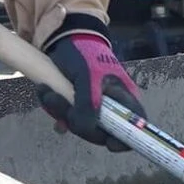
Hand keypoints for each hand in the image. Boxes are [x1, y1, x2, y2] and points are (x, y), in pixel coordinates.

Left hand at [37, 27, 144, 150]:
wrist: (64, 40)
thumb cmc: (84, 53)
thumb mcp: (88, 75)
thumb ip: (89, 103)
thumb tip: (86, 128)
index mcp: (125, 98)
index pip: (136, 126)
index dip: (127, 139)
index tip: (109, 143)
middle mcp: (112, 107)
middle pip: (102, 133)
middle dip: (79, 122)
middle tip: (61, 104)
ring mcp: (94, 108)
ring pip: (81, 126)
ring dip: (61, 112)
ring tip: (48, 92)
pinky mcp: (77, 107)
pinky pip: (68, 120)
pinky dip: (55, 111)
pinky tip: (47, 96)